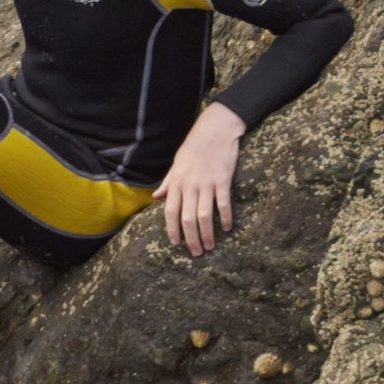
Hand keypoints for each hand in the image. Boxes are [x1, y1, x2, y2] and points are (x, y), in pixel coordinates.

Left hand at [154, 103, 244, 255]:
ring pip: (204, 215)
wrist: (214, 130)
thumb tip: (156, 198)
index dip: (172, 229)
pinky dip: (225, 217)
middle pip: (187, 218)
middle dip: (191, 238)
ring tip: (210, 246)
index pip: (170, 211)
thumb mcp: (176, 164)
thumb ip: (167, 183)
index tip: (175, 244)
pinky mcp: (223, 180)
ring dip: (207, 233)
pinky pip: (223, 203)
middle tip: (196, 253)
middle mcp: (189, 185)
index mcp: (176, 182)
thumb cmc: (193, 147)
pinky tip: (227, 228)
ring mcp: (206, 183)